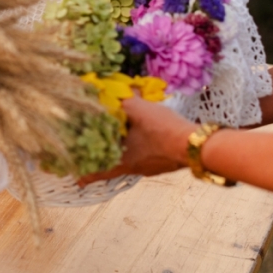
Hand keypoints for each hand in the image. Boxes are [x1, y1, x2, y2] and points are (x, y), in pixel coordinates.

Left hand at [79, 95, 193, 184]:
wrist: (196, 144)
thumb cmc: (162, 130)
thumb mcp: (138, 109)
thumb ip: (124, 99)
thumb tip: (118, 90)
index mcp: (123, 161)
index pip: (99, 171)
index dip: (87, 175)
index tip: (77, 181)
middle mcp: (136, 168)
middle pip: (115, 165)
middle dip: (106, 157)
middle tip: (97, 151)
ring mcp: (152, 168)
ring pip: (133, 160)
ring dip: (126, 151)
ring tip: (123, 138)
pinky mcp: (165, 163)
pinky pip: (148, 156)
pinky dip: (143, 147)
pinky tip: (146, 136)